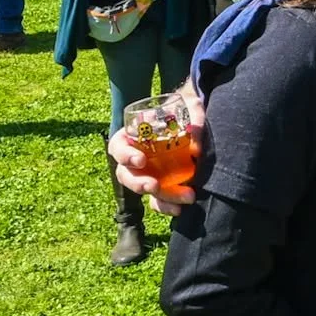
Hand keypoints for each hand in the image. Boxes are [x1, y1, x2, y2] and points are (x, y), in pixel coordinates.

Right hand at [110, 84, 204, 212]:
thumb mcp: (191, 106)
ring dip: (159, 198)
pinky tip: (179, 209)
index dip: (125, 155)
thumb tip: (196, 148)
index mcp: (131, 135)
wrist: (197, 122)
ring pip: (143, 190)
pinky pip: (158, 200)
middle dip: (138, 183)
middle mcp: (134, 157)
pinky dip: (167, 206)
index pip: (118, 147)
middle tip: (154, 185)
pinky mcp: (160, 185)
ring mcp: (146, 173)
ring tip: (179, 202)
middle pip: (126, 175)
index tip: (141, 160)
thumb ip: (196, 118)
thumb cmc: (186, 110)